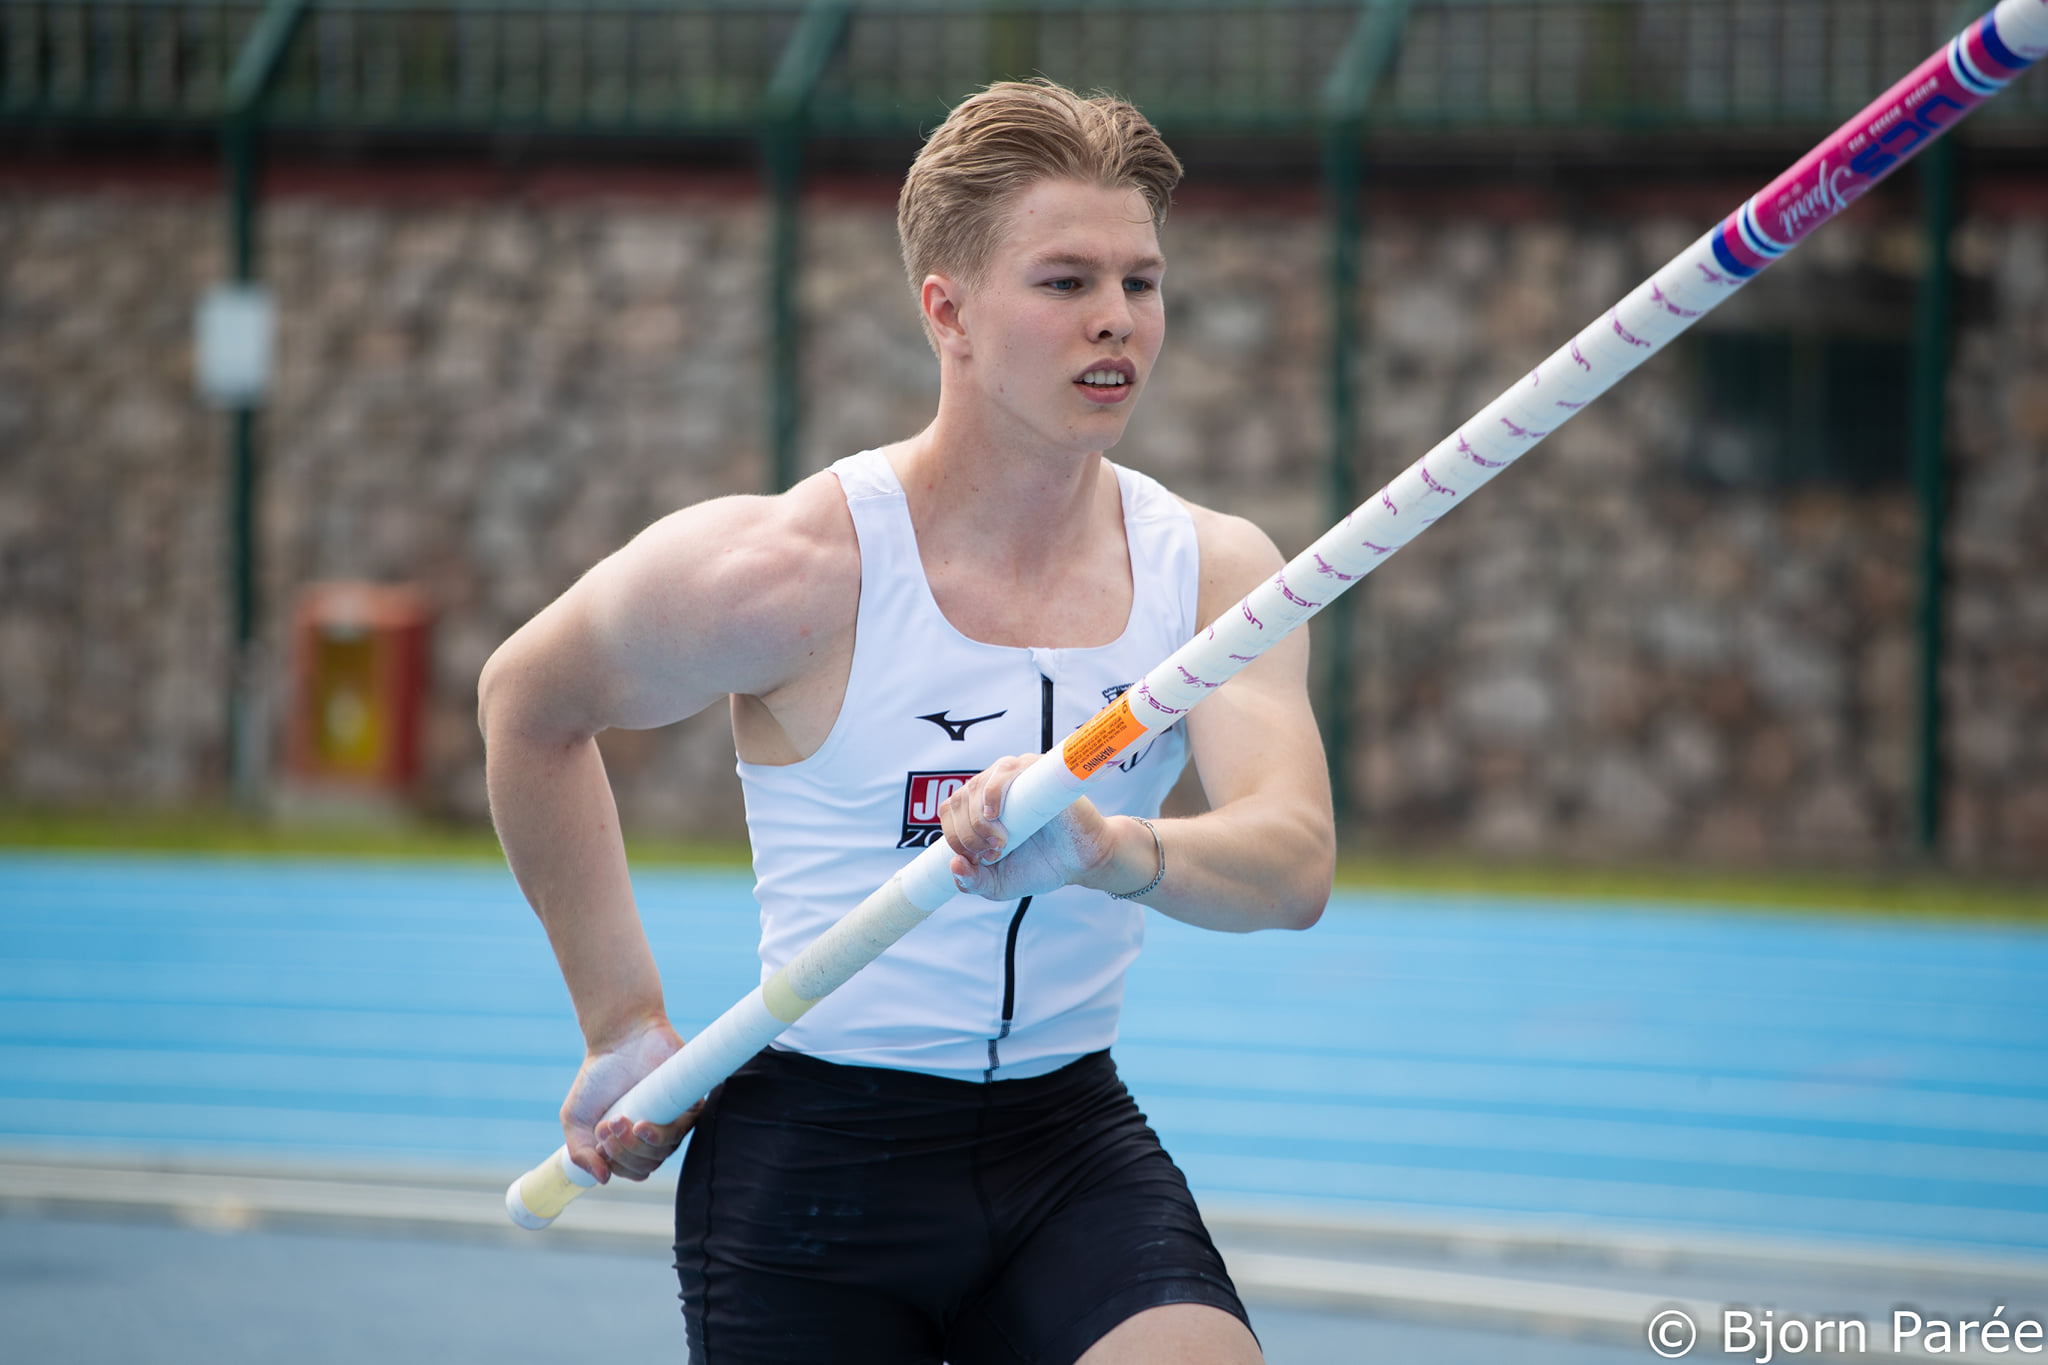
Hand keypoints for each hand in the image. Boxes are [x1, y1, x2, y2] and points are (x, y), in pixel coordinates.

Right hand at [560, 1017, 702, 1182]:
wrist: (619, 1038)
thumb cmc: (597, 1077)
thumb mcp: (575, 1119)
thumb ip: (580, 1153)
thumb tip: (602, 1179)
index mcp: (633, 1142)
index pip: (634, 1171)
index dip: (617, 1165)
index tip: (600, 1143)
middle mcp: (655, 1134)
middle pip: (648, 1164)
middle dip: (622, 1152)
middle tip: (607, 1126)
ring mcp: (673, 1118)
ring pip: (663, 1152)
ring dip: (635, 1144)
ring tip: (618, 1120)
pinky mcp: (688, 1102)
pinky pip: (682, 1130)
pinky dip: (659, 1135)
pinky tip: (641, 1125)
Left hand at [939, 754, 1117, 901]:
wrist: (1081, 862)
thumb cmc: (1040, 866)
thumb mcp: (998, 884)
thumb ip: (972, 882)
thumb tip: (954, 865)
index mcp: (980, 807)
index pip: (950, 811)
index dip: (954, 836)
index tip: (976, 860)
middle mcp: (994, 787)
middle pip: (960, 799)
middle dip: (968, 835)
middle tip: (993, 855)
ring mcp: (1015, 775)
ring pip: (977, 786)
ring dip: (978, 820)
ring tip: (1000, 843)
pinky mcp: (1036, 771)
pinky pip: (1005, 771)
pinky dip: (993, 792)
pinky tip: (994, 815)